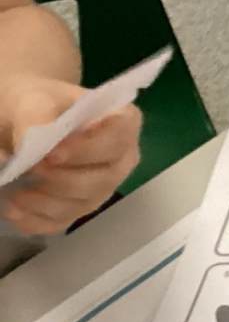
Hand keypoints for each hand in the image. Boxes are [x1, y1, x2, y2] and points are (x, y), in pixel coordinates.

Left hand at [0, 77, 140, 234]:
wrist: (28, 118)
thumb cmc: (41, 103)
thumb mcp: (36, 99)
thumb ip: (37, 116)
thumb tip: (33, 144)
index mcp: (124, 122)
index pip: (119, 138)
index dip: (89, 149)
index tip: (52, 153)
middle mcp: (121, 158)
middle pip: (103, 178)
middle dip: (62, 178)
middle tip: (29, 167)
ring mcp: (102, 187)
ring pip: (81, 204)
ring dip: (44, 200)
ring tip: (14, 186)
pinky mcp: (79, 208)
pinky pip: (61, 223)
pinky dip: (33, 219)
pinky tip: (12, 206)